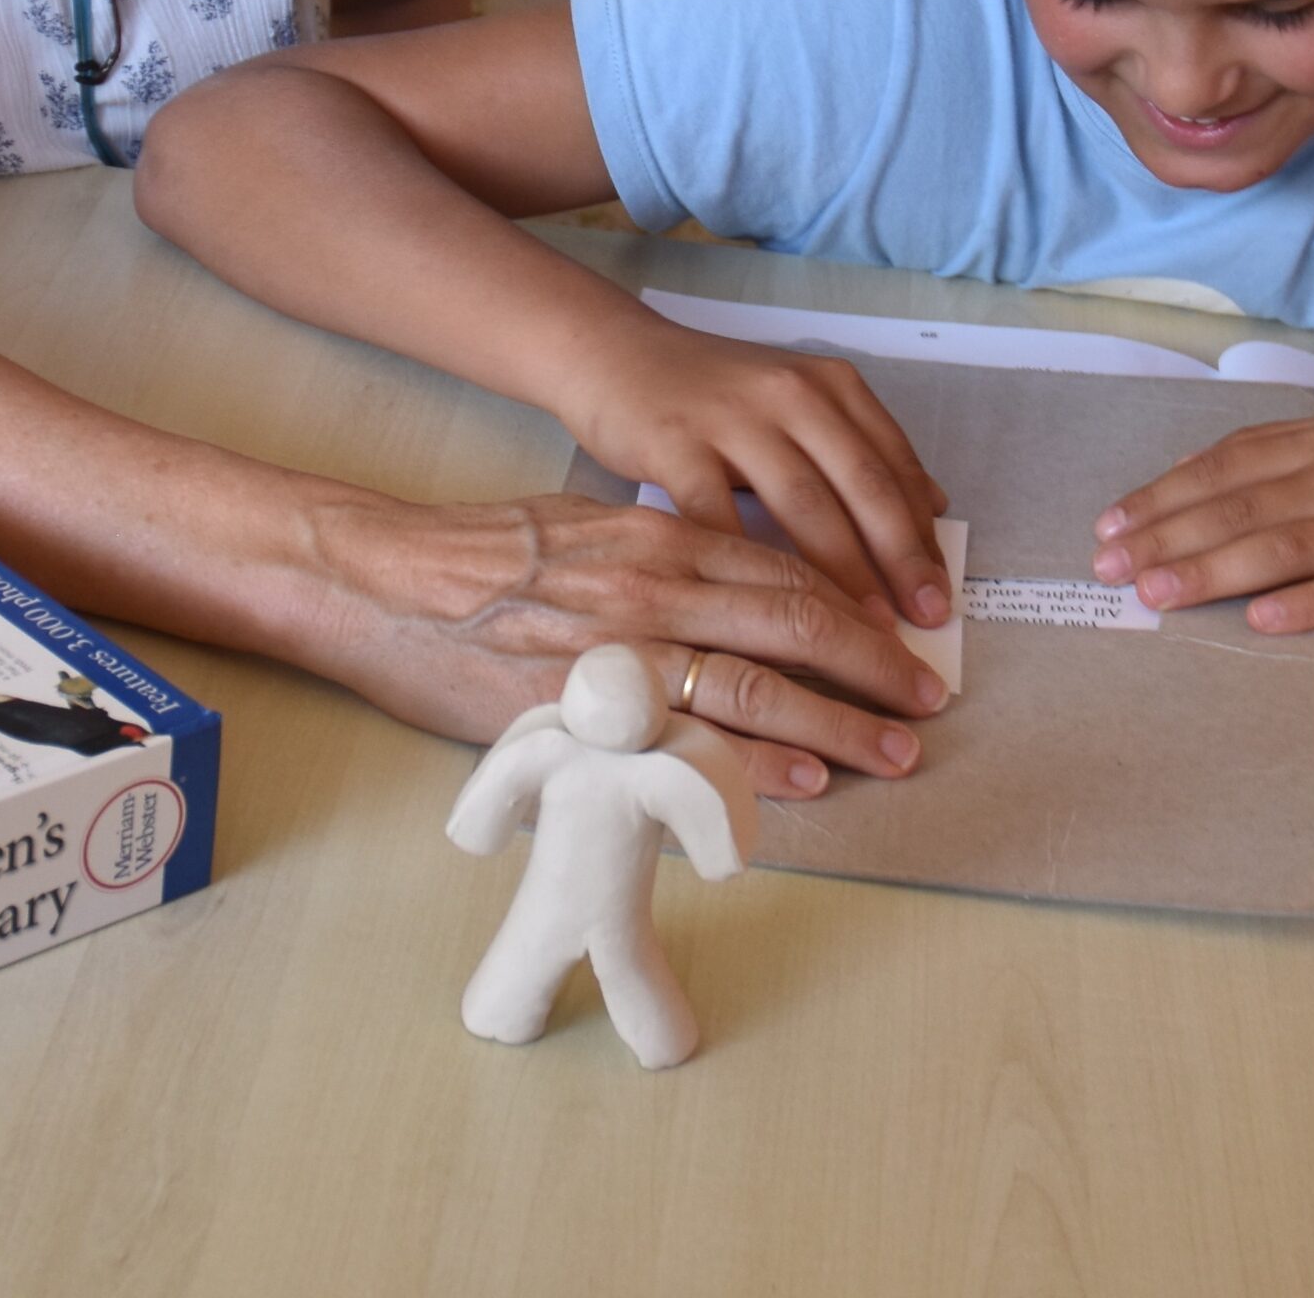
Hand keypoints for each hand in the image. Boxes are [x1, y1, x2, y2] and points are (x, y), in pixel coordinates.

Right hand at [297, 484, 949, 799]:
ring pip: (759, 684)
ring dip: (839, 723)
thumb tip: (735, 594)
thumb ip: (663, 559)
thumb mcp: (587, 530)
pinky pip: (690, 742)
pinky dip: (757, 763)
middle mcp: (653, 585)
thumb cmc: (484, 555)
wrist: (385, 579)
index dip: (855, 611)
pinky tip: (806, 781)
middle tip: (928, 702)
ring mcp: (621, 651)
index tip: (901, 642)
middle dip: (872, 667)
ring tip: (894, 753)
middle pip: (795, 625)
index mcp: (658, 537)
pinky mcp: (584, 711)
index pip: (785, 572)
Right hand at [550, 318, 951, 628]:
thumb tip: (934, 506)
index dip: (922, 534)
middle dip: (900, 558)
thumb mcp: (797, 402)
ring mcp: (733, 416)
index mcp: (830, 386)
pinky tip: (767, 616)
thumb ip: (860, 448)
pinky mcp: (676, 442)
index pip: (893, 466)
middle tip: (926, 619)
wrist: (612, 354)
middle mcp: (792, 393)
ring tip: (868, 629)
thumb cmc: (712, 393)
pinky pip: (720, 517)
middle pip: (862, 484)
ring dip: (842, 573)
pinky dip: (749, 569)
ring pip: (804, 504)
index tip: (942, 594)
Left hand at [1088, 416, 1313, 630]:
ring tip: (1157, 596)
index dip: (1159, 499)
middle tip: (1110, 570)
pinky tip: (1259, 621)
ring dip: (1211, 571)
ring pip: (1280, 548)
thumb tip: (1186, 478)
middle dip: (1164, 539)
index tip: (1107, 528)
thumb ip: (1270, 458)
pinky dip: (1302, 605)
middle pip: (1237, 509)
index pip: (1219, 470)